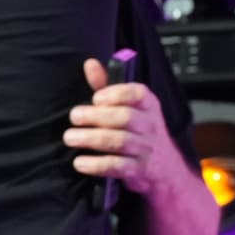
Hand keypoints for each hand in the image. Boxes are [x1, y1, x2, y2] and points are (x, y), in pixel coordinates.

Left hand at [66, 58, 174, 193]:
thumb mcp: (129, 106)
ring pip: (119, 142)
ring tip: (70, 137)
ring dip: (91, 139)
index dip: (115, 94)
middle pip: (125, 117)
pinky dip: (96, 165)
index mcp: (148, 105)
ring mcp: (145, 149)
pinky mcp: (137, 170)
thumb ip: (107, 85)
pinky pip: (117, 166)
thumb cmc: (139, 130)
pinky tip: (80, 162)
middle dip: (96, 116)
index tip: (96, 98)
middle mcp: (149, 125)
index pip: (137, 94)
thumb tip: (90, 64)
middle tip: (74, 116)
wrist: (164, 167)